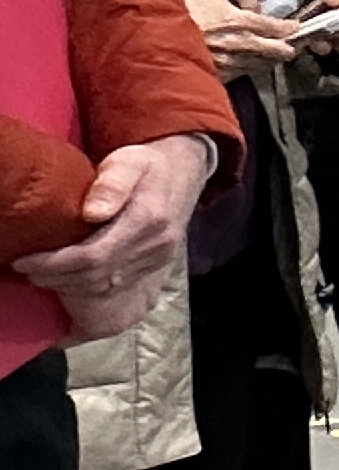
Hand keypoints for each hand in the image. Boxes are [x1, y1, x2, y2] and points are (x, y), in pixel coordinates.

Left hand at [23, 138, 216, 332]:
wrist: (182, 172)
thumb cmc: (145, 164)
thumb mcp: (128, 161)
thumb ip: (112, 183)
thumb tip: (93, 213)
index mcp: (148, 221)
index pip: (95, 257)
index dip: (54, 265)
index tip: (24, 262)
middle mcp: (157, 247)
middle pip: (98, 279)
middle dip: (56, 280)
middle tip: (27, 271)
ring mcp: (159, 262)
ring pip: (108, 292)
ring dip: (70, 293)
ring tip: (43, 280)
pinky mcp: (157, 270)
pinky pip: (122, 298)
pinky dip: (93, 306)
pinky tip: (70, 308)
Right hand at [183, 0, 306, 78]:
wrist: (161, 40)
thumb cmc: (184, 12)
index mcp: (242, 22)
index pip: (276, 27)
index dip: (289, 27)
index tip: (295, 27)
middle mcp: (242, 44)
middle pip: (276, 50)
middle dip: (286, 48)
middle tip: (292, 46)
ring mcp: (233, 62)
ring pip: (261, 64)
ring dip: (269, 59)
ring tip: (274, 56)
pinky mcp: (221, 74)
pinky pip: (243, 73)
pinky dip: (249, 68)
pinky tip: (250, 64)